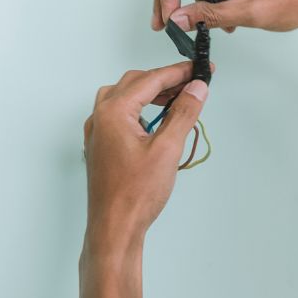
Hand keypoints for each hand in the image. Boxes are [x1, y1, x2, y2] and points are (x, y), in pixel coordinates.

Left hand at [81, 58, 214, 245]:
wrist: (115, 228)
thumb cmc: (136, 193)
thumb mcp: (167, 149)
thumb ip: (183, 113)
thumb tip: (196, 88)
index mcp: (112, 112)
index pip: (150, 80)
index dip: (178, 73)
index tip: (200, 69)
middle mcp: (100, 118)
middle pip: (135, 84)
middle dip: (164, 81)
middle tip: (192, 83)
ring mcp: (97, 133)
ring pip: (124, 99)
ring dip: (151, 95)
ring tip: (178, 100)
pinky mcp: (101, 147)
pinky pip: (119, 117)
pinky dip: (140, 111)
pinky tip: (157, 123)